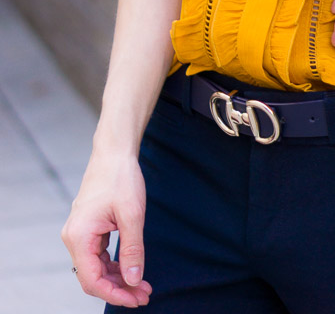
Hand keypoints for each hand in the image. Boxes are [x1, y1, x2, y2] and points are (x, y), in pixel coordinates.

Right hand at [62, 150, 152, 307]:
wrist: (114, 152)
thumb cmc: (121, 178)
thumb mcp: (132, 215)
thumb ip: (132, 249)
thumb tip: (133, 280)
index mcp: (79, 236)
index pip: (92, 280)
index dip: (114, 294)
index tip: (136, 299)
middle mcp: (74, 237)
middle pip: (93, 277)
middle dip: (118, 289)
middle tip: (144, 294)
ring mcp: (80, 233)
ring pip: (96, 268)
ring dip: (118, 278)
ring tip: (142, 285)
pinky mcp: (88, 228)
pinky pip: (98, 255)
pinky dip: (114, 264)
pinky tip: (131, 268)